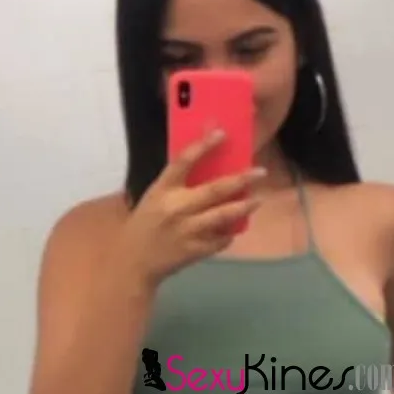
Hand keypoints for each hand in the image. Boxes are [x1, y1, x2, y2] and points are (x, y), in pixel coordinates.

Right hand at [123, 130, 266, 287]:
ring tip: (257, 201)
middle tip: (260, 172)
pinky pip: (220, 239)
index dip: (203, 145)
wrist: (133, 261)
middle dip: (241, 179)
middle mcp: (177, 208)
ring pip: (223, 215)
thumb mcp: (155, 198)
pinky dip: (229, 233)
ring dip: (243, 207)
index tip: (222, 133)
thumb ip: (177, 184)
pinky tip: (235, 228)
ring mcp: (188, 230)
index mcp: (163, 190)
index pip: (184, 161)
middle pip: (215, 189)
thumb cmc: (145, 223)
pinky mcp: (195, 250)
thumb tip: (209, 166)